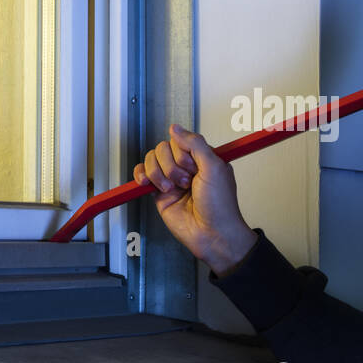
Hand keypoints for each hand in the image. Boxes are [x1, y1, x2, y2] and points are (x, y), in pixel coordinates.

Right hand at [132, 124, 257, 274]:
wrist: (212, 233)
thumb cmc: (220, 206)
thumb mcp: (214, 167)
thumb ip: (195, 144)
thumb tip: (176, 128)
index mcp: (202, 158)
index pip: (181, 140)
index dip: (182, 152)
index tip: (193, 167)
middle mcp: (186, 167)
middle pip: (163, 148)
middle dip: (172, 165)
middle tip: (185, 181)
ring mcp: (171, 179)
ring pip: (152, 159)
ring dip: (159, 173)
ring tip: (172, 188)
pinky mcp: (159, 193)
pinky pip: (142, 175)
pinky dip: (142, 175)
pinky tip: (148, 183)